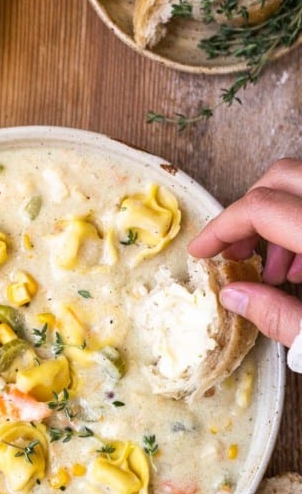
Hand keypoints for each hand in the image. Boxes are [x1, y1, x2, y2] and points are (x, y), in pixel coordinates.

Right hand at [189, 158, 301, 346]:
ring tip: (274, 269)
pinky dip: (301, 220)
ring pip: (301, 184)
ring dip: (277, 217)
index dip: (221, 229)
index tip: (202, 252)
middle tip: (236, 253)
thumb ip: (279, 316)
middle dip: (247, 213)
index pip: (261, 208)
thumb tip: (233, 296)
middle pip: (280, 177)